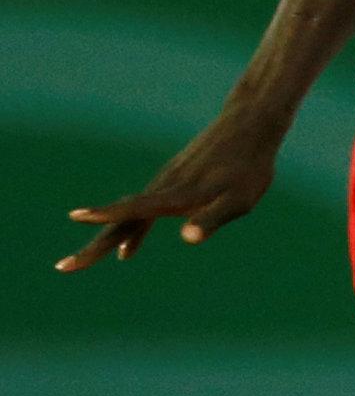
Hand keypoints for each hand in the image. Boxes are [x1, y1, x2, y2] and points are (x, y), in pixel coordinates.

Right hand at [58, 108, 281, 270]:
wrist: (249, 127)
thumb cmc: (250, 167)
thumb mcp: (239, 200)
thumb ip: (212, 219)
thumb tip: (188, 239)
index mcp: (177, 194)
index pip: (134, 211)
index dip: (105, 218)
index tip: (75, 219)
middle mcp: (164, 188)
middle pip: (121, 220)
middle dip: (94, 245)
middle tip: (63, 267)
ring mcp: (166, 185)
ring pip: (128, 216)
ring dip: (105, 239)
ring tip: (81, 262)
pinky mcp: (174, 184)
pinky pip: (144, 212)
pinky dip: (131, 230)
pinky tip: (128, 251)